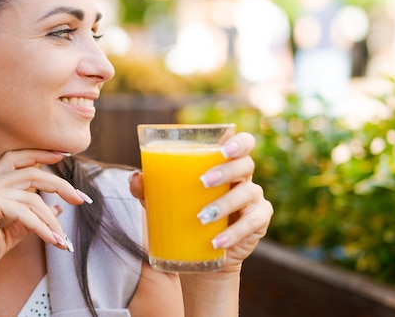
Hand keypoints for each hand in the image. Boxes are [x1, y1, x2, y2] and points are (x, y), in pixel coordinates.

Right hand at [0, 150, 88, 285]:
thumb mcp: (4, 236)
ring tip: (63, 239)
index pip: (18, 159)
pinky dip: (42, 227)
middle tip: (81, 199)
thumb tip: (54, 210)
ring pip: (32, 195)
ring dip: (52, 219)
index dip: (42, 154)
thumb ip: (27, 222)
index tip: (64, 156)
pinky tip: (52, 240)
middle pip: (32, 172)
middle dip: (60, 184)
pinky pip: (23, 211)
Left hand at [129, 132, 272, 272]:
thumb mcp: (163, 201)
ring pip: (249, 193)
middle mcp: (243, 178)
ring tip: (202, 216)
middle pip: (246, 165)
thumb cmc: (183, 215)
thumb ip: (149, 187)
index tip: (223, 148)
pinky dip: (235, 233)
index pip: (243, 144)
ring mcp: (254, 200)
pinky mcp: (258, 222)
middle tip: (203, 181)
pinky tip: (217, 241)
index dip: (239, 142)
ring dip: (225, 203)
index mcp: (225, 164)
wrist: (198, 253)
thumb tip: (135, 178)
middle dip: (226, 170)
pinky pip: (253, 223)